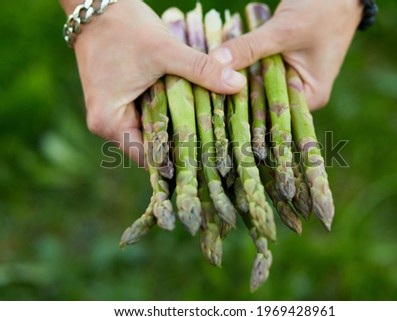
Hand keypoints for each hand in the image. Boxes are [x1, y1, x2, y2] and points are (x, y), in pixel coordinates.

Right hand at [60, 0, 245, 165]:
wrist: (95, 3)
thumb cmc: (125, 28)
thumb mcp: (166, 51)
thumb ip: (202, 70)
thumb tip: (238, 84)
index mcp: (109, 121)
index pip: (148, 156)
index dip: (178, 159)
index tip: (208, 158)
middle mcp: (106, 124)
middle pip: (149, 148)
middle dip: (180, 146)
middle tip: (214, 149)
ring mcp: (113, 113)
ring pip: (150, 132)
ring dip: (175, 130)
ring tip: (208, 134)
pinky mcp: (120, 101)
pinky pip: (147, 116)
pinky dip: (167, 115)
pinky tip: (191, 113)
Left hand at [212, 0, 362, 109]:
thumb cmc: (322, 10)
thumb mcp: (283, 32)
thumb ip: (250, 48)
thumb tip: (215, 62)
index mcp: (310, 96)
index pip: (273, 114)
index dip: (245, 112)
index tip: (216, 109)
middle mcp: (301, 93)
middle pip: (264, 102)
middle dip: (237, 97)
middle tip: (206, 99)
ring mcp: (291, 78)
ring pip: (258, 85)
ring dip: (237, 81)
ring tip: (208, 88)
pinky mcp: (282, 64)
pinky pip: (258, 70)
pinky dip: (244, 67)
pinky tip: (221, 70)